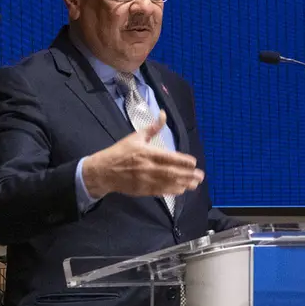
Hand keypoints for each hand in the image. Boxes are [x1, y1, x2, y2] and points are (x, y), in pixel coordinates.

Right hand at [81, 110, 202, 198]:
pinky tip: (181, 190)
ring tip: (195, 184)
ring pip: (168, 183)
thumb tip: (164, 114)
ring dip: (183, 184)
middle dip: (188, 175)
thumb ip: (152, 128)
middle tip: (200, 176)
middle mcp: (148, 168)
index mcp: (147, 153)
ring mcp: (146, 180)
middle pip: (172, 172)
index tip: (193, 162)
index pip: (169, 158)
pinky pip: (161, 191)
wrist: (104, 171)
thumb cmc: (121, 152)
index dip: (182, 161)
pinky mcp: (143, 190)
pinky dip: (172, 191)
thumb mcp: (135, 137)